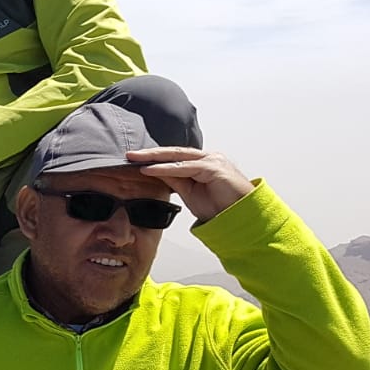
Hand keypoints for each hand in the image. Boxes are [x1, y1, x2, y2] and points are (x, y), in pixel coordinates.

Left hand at [126, 147, 253, 221]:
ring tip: (134, 159)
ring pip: (177, 157)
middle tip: (128, 154)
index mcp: (202, 162)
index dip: (154, 158)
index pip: (174, 157)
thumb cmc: (219, 206)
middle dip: (150, 153)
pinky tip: (150, 169)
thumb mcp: (189, 192)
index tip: (133, 160)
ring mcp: (212, 161)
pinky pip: (185, 167)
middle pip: (173, 152)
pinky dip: (166, 168)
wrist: (241, 217)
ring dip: (154, 158)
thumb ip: (174, 180)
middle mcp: (207, 158)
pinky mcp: (214, 168)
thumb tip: (153, 172)